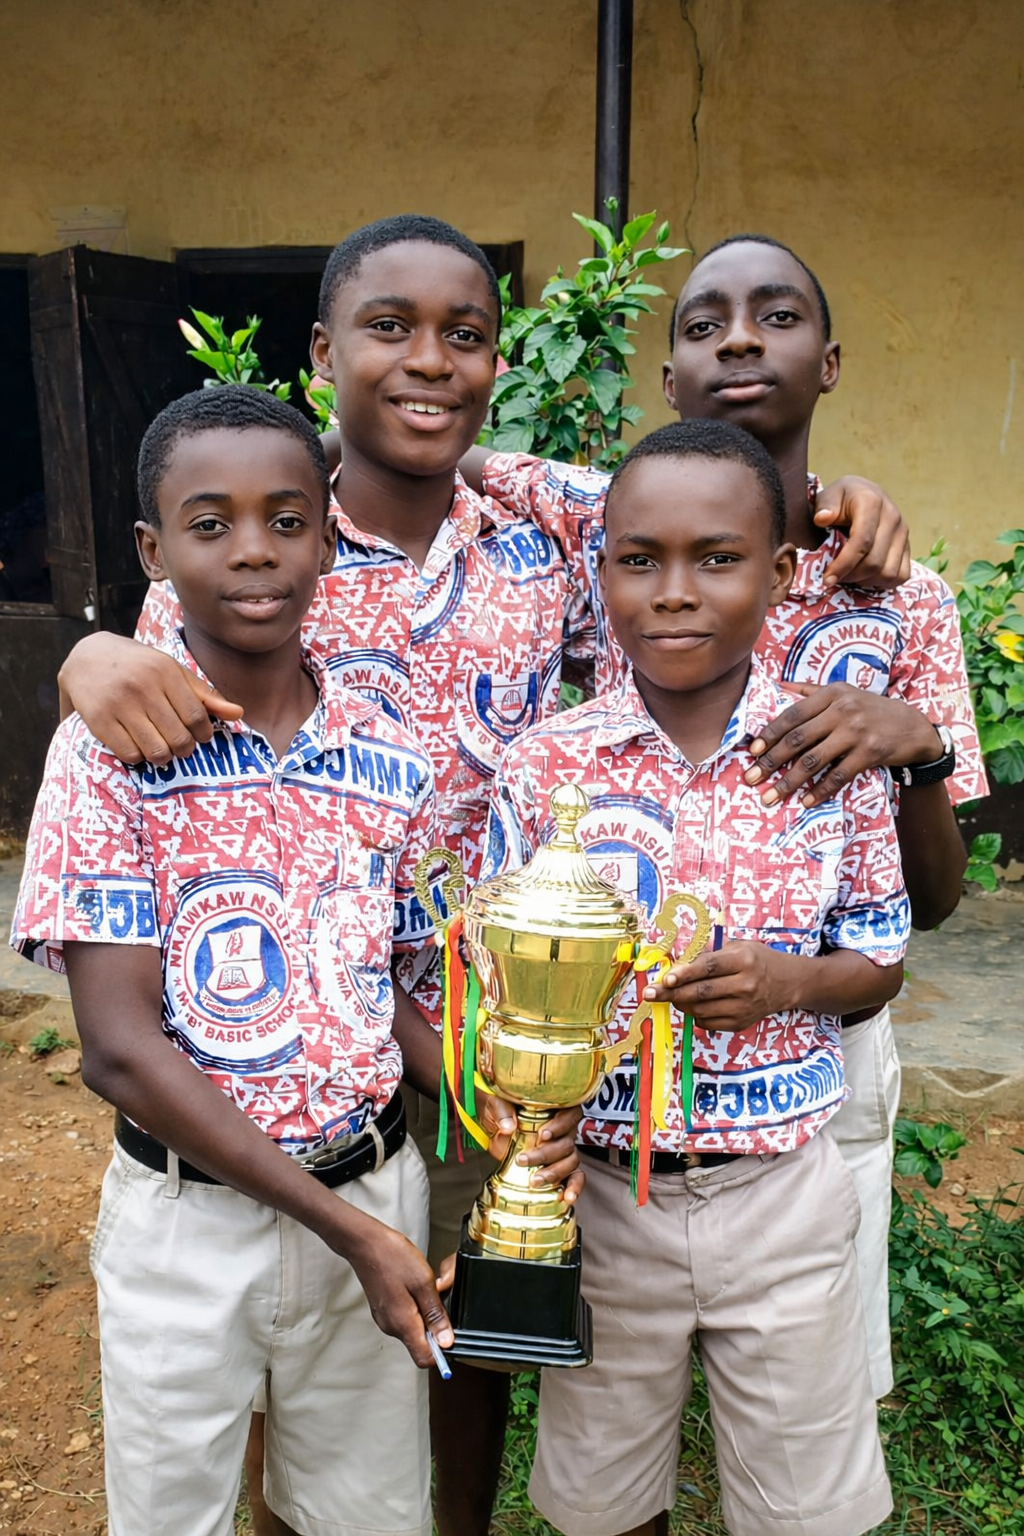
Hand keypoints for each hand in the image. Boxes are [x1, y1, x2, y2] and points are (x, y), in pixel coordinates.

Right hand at [59, 634, 242, 764]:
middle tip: (182, 747)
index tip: (200, 736)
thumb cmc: (139, 666)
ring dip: (164, 757)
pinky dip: (139, 757)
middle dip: (185, 749)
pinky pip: (129, 754)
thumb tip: (239, 713)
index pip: (196, 716)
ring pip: (155, 750)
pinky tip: (139, 747)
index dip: (203, 734)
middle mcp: (142, 687)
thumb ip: (204, 694)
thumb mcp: (172, 672)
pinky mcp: (98, 720)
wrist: (87, 657)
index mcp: (165, 672)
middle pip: (178, 737)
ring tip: (162, 750)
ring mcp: (118, 704)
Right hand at [348, 1222, 452, 1368]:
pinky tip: (412, 1286)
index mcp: (402, 1324)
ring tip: (423, 1287)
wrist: (364, 1242)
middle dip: (434, 1326)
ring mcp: (384, 1319)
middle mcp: (391, 1327)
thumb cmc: (392, 1257)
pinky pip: (403, 1318)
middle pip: (419, 1343)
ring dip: (423, 1314)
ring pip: (412, 1329)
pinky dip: (413, 1307)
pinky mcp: (382, 1310)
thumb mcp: (423, 1282)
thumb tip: (446, 1340)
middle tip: (436, 1297)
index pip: (424, 1359)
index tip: (451, 1334)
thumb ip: (435, 1314)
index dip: (442, 1351)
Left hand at [476, 1095, 583, 1203]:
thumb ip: (502, 1111)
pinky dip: (573, 1187)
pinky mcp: (558, 1167)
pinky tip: (567, 1197)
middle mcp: (563, 1129)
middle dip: (546, 1154)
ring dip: (554, 1172)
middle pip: (566, 1142)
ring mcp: (562, 1149)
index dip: (559, 1125)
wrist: (494, 1128)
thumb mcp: (496, 1103)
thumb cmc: (500, 1110)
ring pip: (570, 1161)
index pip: (569, 1114)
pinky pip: (575, 1177)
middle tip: (524, 1160)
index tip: (543, 1135)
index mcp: (554, 1108)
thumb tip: (508, 1126)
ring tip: (535, 1180)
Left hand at [644, 939, 787, 1031]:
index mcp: (744, 960)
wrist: (786, 983)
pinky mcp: (740, 1023)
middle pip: (701, 992)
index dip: (685, 973)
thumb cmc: (756, 960)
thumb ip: (708, 954)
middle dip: (671, 993)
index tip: (666, 978)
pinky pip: (707, 1023)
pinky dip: (694, 1014)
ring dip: (680, 1003)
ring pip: (701, 1010)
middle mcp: (746, 985)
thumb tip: (674, 961)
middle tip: (650, 993)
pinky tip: (693, 1004)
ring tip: (671, 995)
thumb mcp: (737, 946)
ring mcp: (744, 1007)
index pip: (708, 968)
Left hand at [745, 684, 939, 806]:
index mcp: (831, 693)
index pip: (792, 715)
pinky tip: (805, 802)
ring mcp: (856, 732)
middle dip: (770, 761)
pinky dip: (819, 791)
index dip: (769, 734)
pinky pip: (838, 776)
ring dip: (788, 782)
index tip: (752, 751)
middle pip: (797, 739)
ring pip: (814, 760)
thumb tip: (777, 686)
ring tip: (771, 796)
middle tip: (751, 778)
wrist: (914, 727)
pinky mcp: (870, 753)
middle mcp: (842, 710)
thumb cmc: (871, 709)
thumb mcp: (844, 692)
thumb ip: (809, 690)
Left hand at [814, 476, 910, 589]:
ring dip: (866, 581)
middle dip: (851, 576)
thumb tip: (822, 518)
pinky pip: (901, 575)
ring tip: (849, 576)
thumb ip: (824, 506)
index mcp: (872, 502)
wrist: (861, 493)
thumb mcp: (828, 497)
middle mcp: (893, 517)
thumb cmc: (841, 499)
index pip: (862, 541)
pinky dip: (882, 582)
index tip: (827, 579)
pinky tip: (865, 577)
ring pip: (889, 573)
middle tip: (834, 578)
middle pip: (875, 562)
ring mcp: (903, 533)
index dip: (844, 564)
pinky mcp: (908, 546)